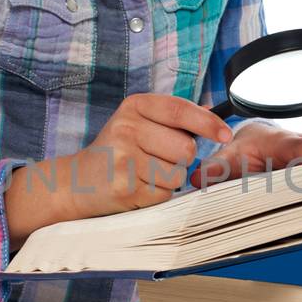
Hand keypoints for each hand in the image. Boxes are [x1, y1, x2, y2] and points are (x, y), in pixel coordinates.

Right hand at [60, 93, 232, 217]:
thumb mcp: (137, 122)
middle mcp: (126, 128)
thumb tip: (213, 111)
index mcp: (133, 106)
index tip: (226, 134)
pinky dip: (157, 195)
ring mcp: (124, 159)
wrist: (75, 181)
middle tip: (159, 159)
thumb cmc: (115, 151)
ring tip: (146, 174)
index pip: (180, 110)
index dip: (208, 123)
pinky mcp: (125, 187)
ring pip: (177, 174)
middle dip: (182, 159)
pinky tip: (138, 187)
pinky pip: (164, 194)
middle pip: (186, 147)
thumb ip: (172, 117)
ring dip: (169, 179)